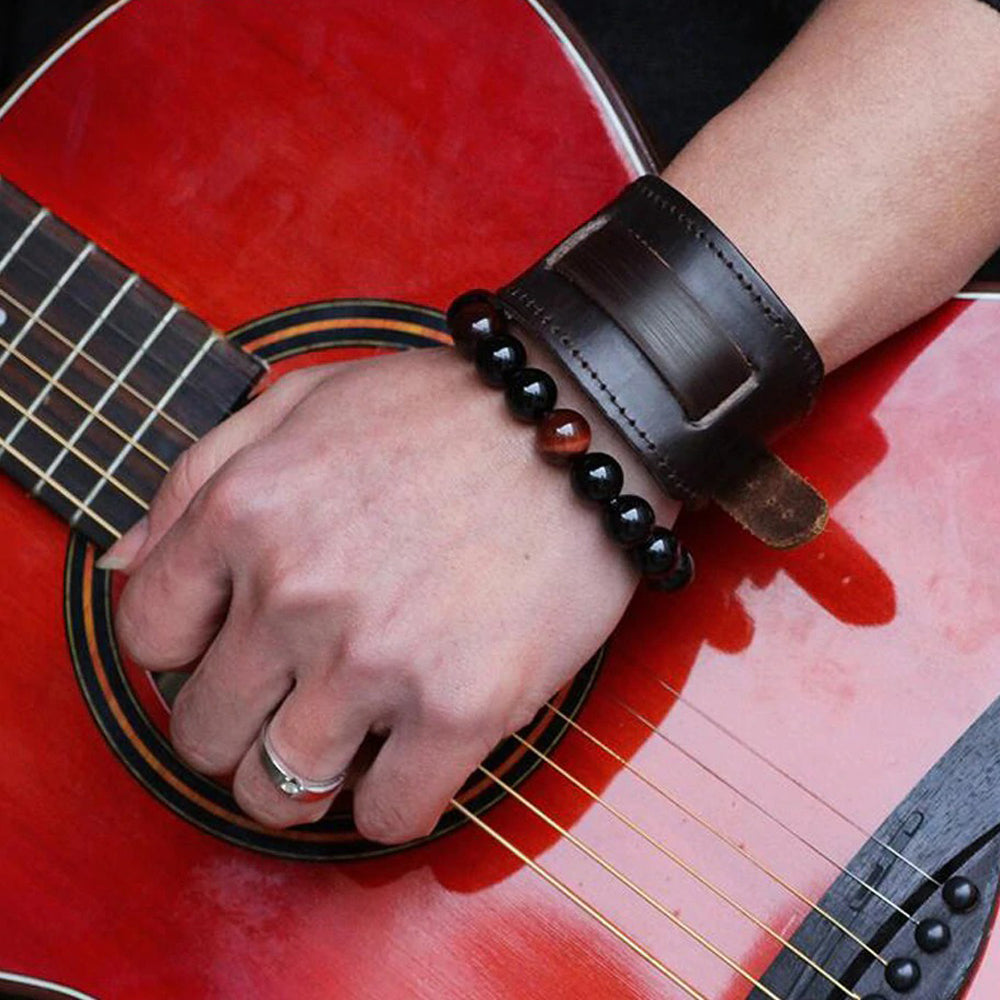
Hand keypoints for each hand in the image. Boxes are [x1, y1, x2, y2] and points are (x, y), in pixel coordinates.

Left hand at [104, 345, 675, 842]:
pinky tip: (412, 755)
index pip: (146, 637)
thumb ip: (197, 477)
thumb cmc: (445, 411)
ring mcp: (377, 657)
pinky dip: (389, 802)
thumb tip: (121, 566)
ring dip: (301, 780)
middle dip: (240, 723)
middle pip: (205, 733)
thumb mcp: (302, 401)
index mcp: (245, 512)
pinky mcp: (461, 707)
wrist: (578, 423)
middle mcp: (297, 592)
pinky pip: (387, 818)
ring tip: (346, 739)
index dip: (185, 652)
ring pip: (278, 794)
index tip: (233, 650)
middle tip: (296, 696)